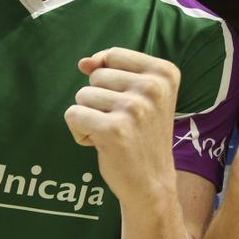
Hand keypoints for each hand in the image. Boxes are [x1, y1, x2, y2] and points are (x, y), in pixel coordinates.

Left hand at [65, 48, 181, 203]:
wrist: (151, 183)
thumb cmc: (141, 136)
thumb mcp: (139, 95)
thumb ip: (111, 70)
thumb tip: (83, 62)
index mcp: (165, 73)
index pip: (114, 55)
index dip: (108, 79)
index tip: (128, 101)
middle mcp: (153, 87)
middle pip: (96, 76)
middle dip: (99, 100)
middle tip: (122, 123)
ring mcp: (134, 108)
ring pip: (83, 95)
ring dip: (90, 117)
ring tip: (113, 134)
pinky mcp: (114, 129)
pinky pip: (73, 115)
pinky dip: (80, 132)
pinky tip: (101, 145)